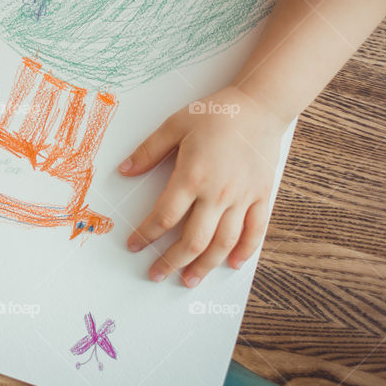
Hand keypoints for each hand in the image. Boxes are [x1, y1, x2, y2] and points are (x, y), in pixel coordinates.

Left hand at [118, 85, 288, 285]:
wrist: (259, 105)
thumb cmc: (216, 113)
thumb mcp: (174, 125)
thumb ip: (148, 151)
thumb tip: (124, 171)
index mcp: (192, 176)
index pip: (164, 216)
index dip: (146, 234)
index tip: (134, 245)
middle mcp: (217, 193)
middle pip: (193, 240)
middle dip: (172, 262)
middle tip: (156, 274)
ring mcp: (242, 197)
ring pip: (223, 243)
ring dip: (205, 266)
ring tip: (189, 280)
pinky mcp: (261, 196)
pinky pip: (255, 231)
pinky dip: (245, 251)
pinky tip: (232, 264)